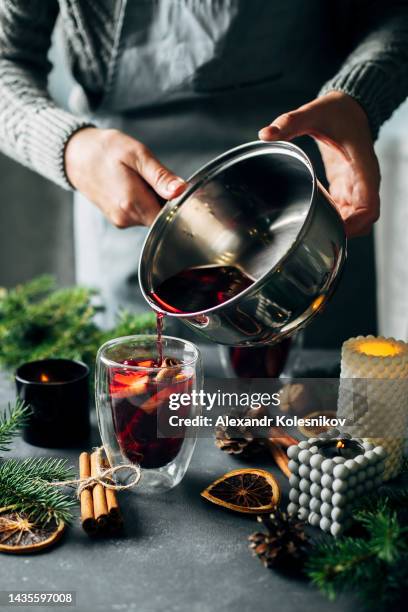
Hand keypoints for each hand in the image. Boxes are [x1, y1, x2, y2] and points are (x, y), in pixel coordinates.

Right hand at [64, 127, 186, 226]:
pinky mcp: (118, 219)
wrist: (75, 155)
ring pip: (150, 215)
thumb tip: (180, 191)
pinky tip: (132, 185)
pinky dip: (142, 201)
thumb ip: (160, 176)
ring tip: (138, 179)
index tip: (172, 186)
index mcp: (132, 203)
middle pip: (160, 216)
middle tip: (152, 177)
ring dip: (152, 199)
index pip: (169, 216)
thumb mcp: (137, 154)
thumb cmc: (105, 150)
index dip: (176, 203)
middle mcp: (126, 218)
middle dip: (164, 199)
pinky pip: (139, 213)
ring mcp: (121, 221)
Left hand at [258, 91, 380, 236]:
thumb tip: (266, 133)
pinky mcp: (348, 186)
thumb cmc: (337, 111)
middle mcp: (364, 179)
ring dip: (341, 227)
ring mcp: (357, 185)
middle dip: (347, 231)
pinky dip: (336, 219)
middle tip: (318, 236)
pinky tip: (317, 220)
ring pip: (358, 218)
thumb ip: (291, 122)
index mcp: (362, 166)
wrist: (349, 107)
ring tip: (315, 231)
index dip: (355, 223)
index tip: (336, 230)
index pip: (369, 205)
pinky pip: (348, 211)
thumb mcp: (314, 113)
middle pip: (365, 219)